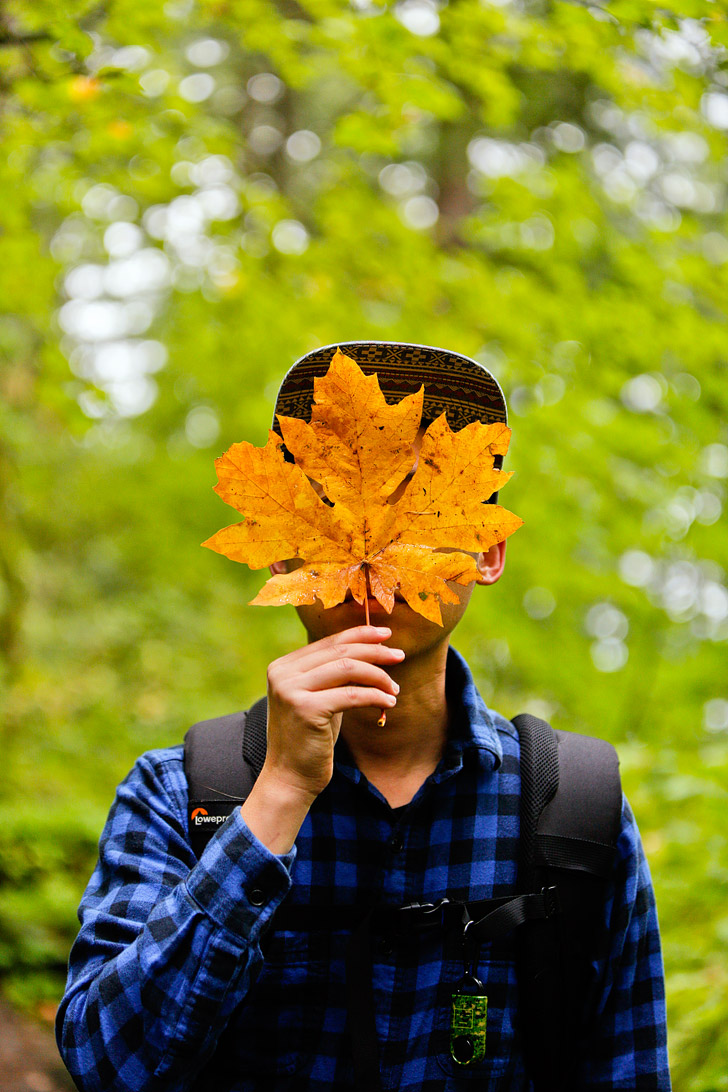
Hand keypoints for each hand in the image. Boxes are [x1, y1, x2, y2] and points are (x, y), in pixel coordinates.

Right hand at [263, 624, 402, 799]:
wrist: (290, 778)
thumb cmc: (309, 738)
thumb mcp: (319, 698)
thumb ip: (333, 675)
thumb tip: (371, 650)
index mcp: (283, 666)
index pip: (328, 642)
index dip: (360, 635)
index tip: (386, 635)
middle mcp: (283, 673)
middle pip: (339, 651)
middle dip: (374, 651)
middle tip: (399, 655)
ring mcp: (291, 690)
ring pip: (348, 668)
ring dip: (378, 676)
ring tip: (394, 688)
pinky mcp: (306, 709)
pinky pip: (352, 694)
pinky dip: (375, 696)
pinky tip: (388, 702)